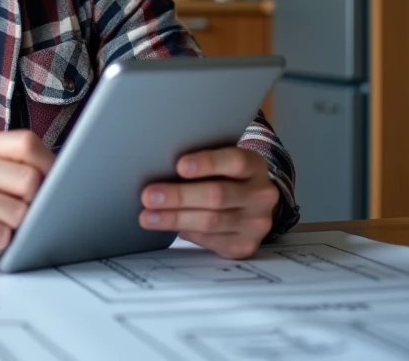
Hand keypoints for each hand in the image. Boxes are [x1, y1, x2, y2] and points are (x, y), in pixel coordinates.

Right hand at [0, 130, 53, 269]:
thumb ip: (11, 165)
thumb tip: (63, 176)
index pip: (28, 143)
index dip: (50, 165)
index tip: (56, 183)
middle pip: (31, 181)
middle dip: (35, 203)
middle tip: (20, 211)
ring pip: (20, 213)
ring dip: (15, 227)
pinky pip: (1, 236)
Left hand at [139, 146, 278, 258]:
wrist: (252, 207)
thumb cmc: (225, 178)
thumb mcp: (221, 164)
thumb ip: (201, 164)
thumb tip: (159, 169)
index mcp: (255, 166)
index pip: (234, 161)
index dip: (207, 163)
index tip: (179, 166)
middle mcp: (261, 195)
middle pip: (218, 195)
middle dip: (179, 196)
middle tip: (148, 196)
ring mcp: (256, 224)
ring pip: (211, 221)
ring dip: (174, 219)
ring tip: (147, 217)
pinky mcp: (245, 246)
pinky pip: (211, 241)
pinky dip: (186, 233)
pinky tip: (168, 229)